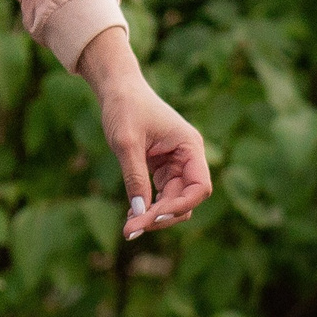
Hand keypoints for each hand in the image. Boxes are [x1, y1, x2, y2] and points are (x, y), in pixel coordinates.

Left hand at [78, 29, 212, 238]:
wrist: (117, 87)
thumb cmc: (124, 107)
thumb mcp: (126, 142)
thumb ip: (135, 177)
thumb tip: (139, 214)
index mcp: (190, 147)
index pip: (198, 187)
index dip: (180, 206)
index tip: (152, 217)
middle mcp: (189, 158)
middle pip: (186, 200)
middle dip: (162, 217)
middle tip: (133, 229)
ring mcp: (177, 164)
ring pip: (174, 202)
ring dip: (155, 216)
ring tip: (129, 226)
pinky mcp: (163, 169)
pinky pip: (162, 196)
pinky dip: (148, 207)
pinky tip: (132, 216)